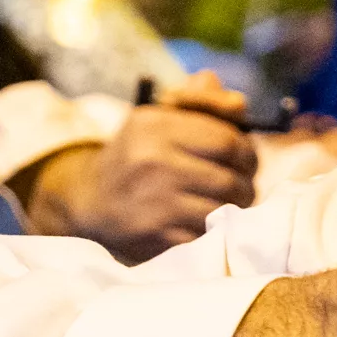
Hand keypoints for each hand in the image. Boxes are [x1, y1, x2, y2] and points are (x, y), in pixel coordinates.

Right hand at [27, 72, 259, 262]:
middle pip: (230, 179)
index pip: (228, 141)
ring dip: (234, 210)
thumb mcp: (158, 116)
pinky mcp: (155, 234)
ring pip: (223, 209)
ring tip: (227, 205)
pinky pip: (206, 235)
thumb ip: (201, 102)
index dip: (247, 152)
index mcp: (155, 125)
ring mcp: (153, 201)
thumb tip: (239, 104)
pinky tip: (206, 224)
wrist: (90, 200)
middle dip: (246, 185)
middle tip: (242, 187)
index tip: (245, 160)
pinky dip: (213, 232)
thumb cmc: (137, 154)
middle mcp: (152, 161)